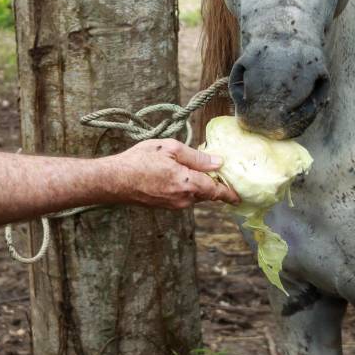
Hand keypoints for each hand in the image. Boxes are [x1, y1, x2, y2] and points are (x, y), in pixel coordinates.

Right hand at [105, 138, 240, 209]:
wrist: (114, 180)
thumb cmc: (139, 161)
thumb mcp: (169, 148)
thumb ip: (196, 157)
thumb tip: (218, 162)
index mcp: (187, 184)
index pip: (216, 191)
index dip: (230, 194)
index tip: (240, 197)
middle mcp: (183, 199)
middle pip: (206, 192)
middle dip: (212, 183)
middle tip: (215, 168)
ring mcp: (173, 205)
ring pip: (194, 194)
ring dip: (196, 184)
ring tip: (188, 166)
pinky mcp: (164, 206)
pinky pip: (182, 196)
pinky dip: (185, 187)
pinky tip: (174, 174)